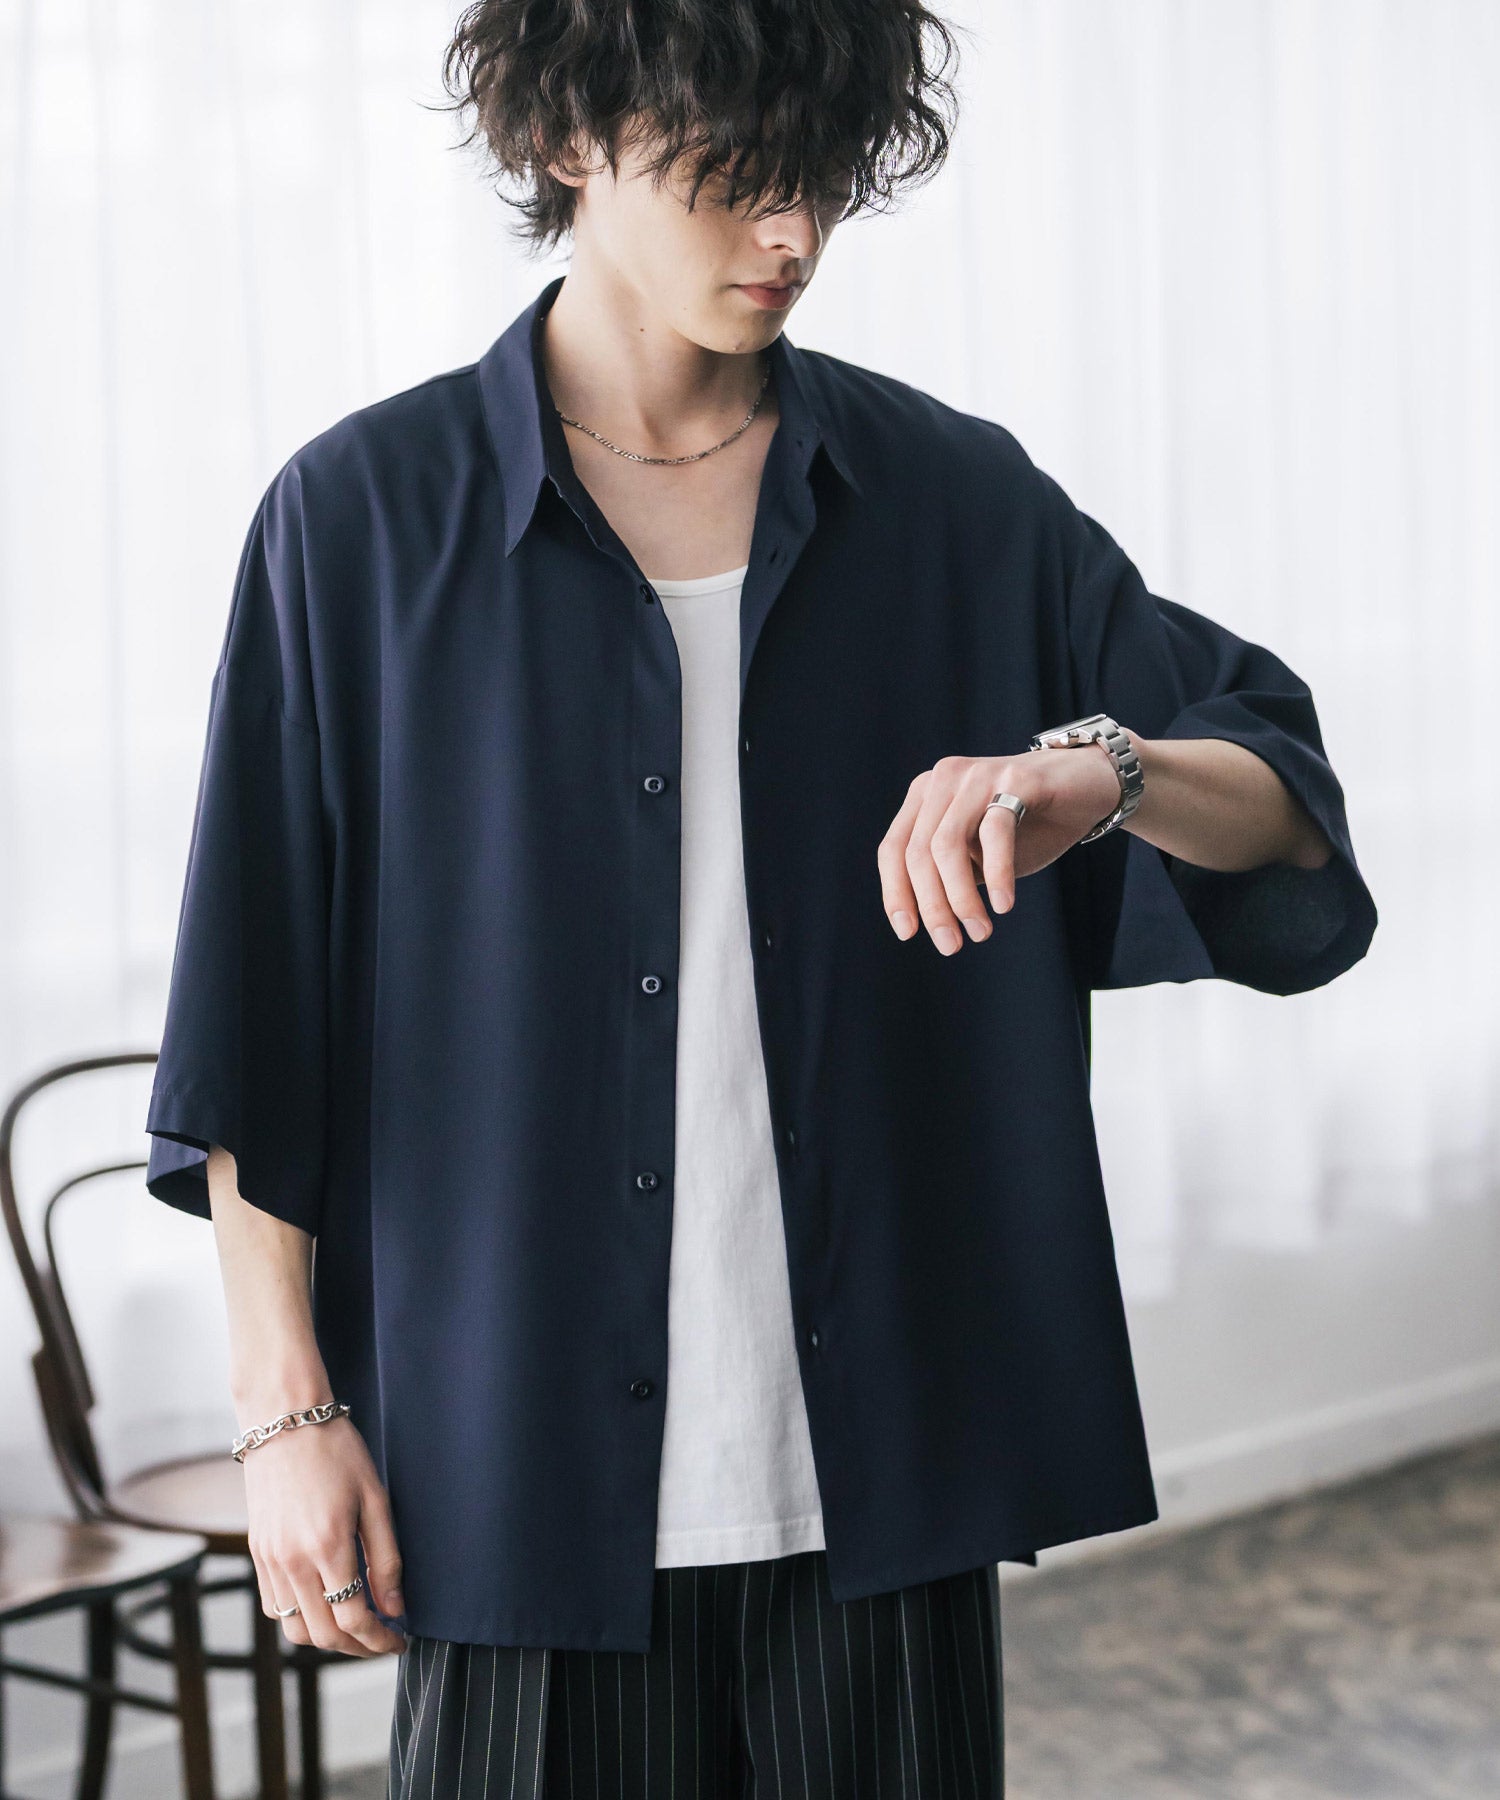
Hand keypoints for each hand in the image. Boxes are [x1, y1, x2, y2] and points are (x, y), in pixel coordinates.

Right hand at [243, 1410, 407, 1657]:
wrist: (284, 1421)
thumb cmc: (337, 1451)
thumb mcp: (375, 1498)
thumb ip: (386, 1558)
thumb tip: (394, 1607)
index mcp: (328, 1546)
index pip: (354, 1619)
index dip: (380, 1640)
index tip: (399, 1640)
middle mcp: (293, 1561)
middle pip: (324, 1635)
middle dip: (358, 1647)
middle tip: (383, 1640)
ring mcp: (270, 1560)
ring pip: (295, 1630)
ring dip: (327, 1640)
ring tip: (356, 1628)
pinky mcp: (257, 1554)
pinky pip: (275, 1608)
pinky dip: (300, 1619)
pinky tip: (324, 1605)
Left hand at [877, 742, 1120, 952]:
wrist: (1089, 785)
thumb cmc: (1029, 825)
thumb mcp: (980, 855)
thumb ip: (950, 876)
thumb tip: (925, 919)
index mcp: (925, 794)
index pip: (893, 848)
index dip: (896, 893)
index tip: (907, 933)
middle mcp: (944, 779)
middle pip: (918, 852)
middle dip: (932, 905)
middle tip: (950, 945)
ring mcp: (977, 775)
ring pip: (948, 845)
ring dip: (960, 897)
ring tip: (980, 931)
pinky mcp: (1016, 778)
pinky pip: (995, 831)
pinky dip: (997, 873)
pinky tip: (1003, 904)